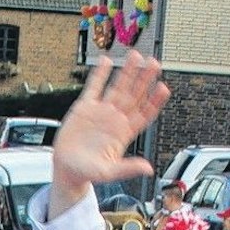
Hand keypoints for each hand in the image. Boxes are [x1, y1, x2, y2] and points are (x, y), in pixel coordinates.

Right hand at [49, 54, 170, 215]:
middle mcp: (115, 119)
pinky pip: (94, 87)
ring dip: (127, 72)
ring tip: (136, 56)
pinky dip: (100, 74)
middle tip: (154, 63)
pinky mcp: (84, 107)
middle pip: (134, 95)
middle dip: (145, 79)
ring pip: (118, 87)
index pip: (144, 113)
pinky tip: (106, 61)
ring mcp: (101, 111)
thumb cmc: (88, 172)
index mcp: (124, 133)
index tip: (163, 88)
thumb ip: (128, 168)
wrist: (66, 168)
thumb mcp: (109, 173)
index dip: (154, 101)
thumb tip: (148, 168)